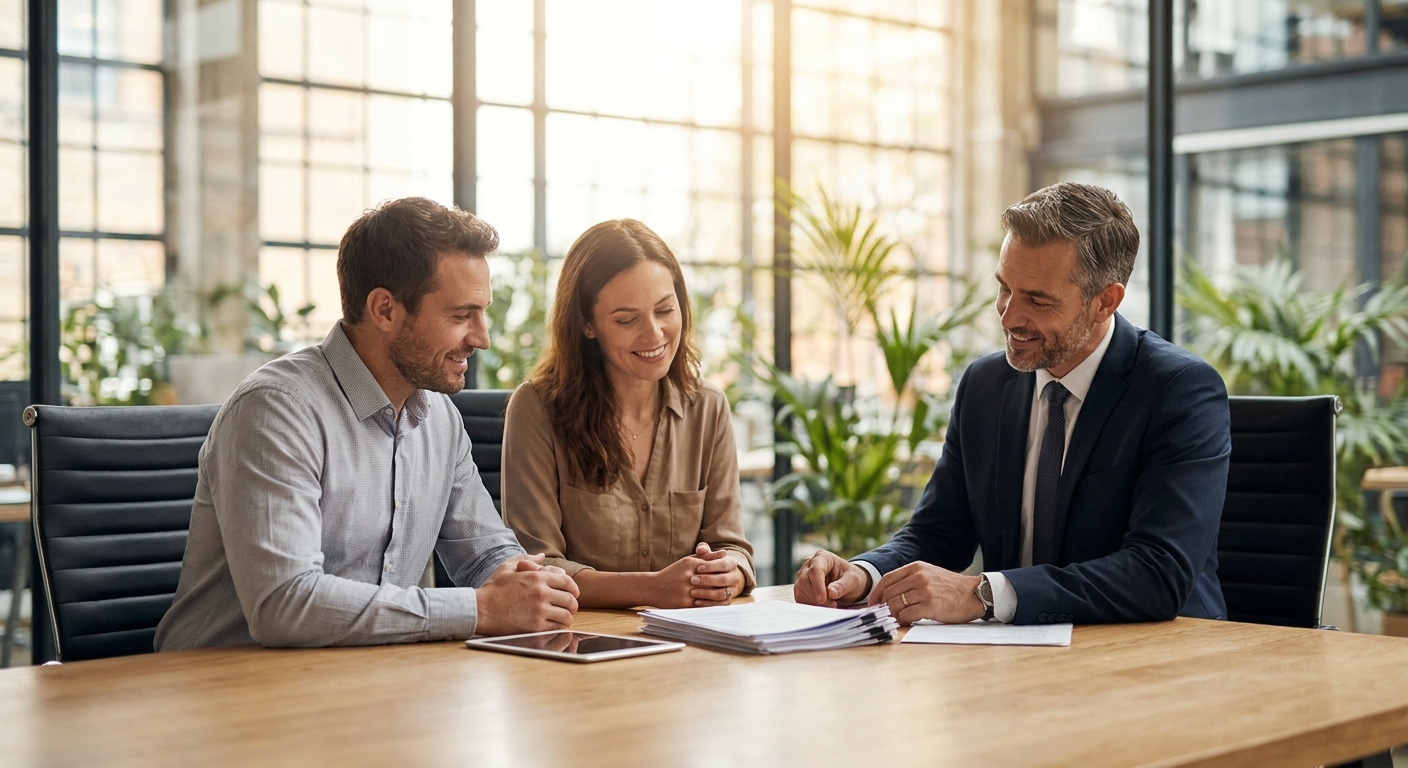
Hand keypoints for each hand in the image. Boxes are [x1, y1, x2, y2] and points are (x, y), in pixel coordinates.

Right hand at [474, 554, 580, 635]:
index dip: (574, 589)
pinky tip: (553, 626)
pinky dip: (558, 628)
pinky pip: (556, 628)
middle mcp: (541, 593)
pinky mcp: (535, 627)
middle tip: (569, 609)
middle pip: (570, 600)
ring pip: (566, 616)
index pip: (567, 581)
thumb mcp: (507, 567)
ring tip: (561, 619)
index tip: (574, 594)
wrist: (479, 609)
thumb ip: (527, 559)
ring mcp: (539, 610)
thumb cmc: (492, 589)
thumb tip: (541, 555)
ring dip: (566, 617)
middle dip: (572, 605)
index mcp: (537, 577)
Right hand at [651, 544, 741, 607]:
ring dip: (722, 596)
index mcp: (691, 564)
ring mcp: (687, 590)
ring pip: (711, 594)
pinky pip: (704, 605)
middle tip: (732, 586)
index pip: (714, 566)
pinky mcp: (684, 603)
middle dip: (725, 584)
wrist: (653, 587)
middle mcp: (689, 576)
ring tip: (727, 595)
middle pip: (715, 580)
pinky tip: (718, 604)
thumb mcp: (688, 561)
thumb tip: (724, 553)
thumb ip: (706, 556)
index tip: (730, 575)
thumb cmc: (673, 573)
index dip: (724, 572)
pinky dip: (713, 605)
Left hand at [687, 543, 744, 605]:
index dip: (711, 566)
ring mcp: (733, 590)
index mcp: (731, 563)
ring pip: (723, 593)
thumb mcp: (708, 557)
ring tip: (692, 592)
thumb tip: (701, 549)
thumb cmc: (711, 565)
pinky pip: (720, 604)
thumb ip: (704, 551)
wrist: (721, 578)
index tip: (698, 567)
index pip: (724, 564)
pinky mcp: (728, 600)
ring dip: (707, 594)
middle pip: (724, 579)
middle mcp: (735, 577)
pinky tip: (696, 602)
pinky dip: (708, 604)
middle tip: (692, 580)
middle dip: (708, 580)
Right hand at [793, 549, 870, 607]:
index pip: (815, 570)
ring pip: (800, 590)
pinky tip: (822, 607)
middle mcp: (810, 564)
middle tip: (832, 605)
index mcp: (823, 557)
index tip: (822, 599)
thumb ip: (842, 586)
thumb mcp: (853, 580)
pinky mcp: (801, 588)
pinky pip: (800, 598)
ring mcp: (803, 576)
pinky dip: (809, 605)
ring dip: (813, 602)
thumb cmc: (851, 578)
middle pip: (804, 580)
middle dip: (816, 596)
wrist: (848, 584)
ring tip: (830, 605)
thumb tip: (830, 593)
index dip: (817, 585)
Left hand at [867, 562, 983, 624]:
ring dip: (892, 615)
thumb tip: (888, 594)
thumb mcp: (930, 574)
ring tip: (895, 619)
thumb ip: (910, 580)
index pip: (887, 579)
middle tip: (882, 615)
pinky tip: (905, 622)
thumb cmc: (951, 587)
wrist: (975, 594)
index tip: (873, 604)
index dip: (876, 593)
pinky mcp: (930, 606)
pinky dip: (902, 621)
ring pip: (895, 604)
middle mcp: (919, 577)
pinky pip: (906, 615)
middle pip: (889, 593)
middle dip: (883, 606)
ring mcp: (924, 591)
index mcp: (916, 567)